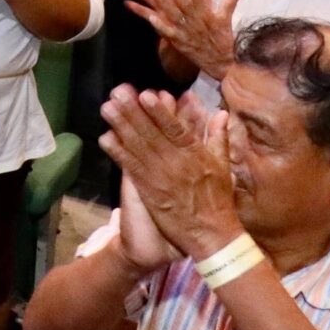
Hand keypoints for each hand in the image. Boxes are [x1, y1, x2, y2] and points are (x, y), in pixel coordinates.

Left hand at [96, 89, 243, 259]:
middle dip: (133, 112)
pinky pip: (132, 169)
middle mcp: (175, 163)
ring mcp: (160, 177)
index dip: (159, 111)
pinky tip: (106, 139)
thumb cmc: (218, 201)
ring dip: (121, 127)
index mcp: (194, 155)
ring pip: (138, 148)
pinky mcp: (149, 192)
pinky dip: (119, 154)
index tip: (146, 94)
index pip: (174, 128)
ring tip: (107, 108)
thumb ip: (218, 138)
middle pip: (151, 133)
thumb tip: (221, 113)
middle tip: (117, 92)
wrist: (210, 236)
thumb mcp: (223, 167)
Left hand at [128, 0, 240, 80]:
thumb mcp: (227, 20)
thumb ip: (230, 3)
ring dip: (166, 5)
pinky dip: (161, 26)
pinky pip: (169, 34)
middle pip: (184, 2)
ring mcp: (187, 32)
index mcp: (207, 14)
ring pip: (175, 16)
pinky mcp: (180, 43)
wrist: (223, 65)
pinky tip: (151, 18)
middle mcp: (196, 21)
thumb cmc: (223, 41)